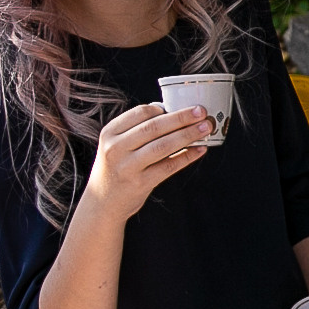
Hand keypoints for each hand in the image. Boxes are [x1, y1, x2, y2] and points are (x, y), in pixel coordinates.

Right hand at [84, 101, 210, 222]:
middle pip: (154, 127)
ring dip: (188, 135)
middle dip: (182, 118)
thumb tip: (170, 112)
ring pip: (163, 146)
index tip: (183, 106)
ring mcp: (128, 166)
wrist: (102, 202)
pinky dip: (186, 156)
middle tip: (202, 112)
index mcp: (110, 133)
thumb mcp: (115, 145)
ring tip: (206, 128)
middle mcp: (116, 148)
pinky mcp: (140, 183)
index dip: (164, 108)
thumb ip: (136, 129)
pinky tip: (200, 150)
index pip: (140, 113)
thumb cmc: (115, 168)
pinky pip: (168, 166)